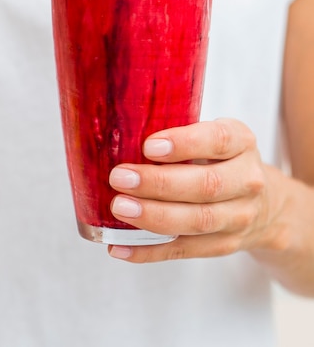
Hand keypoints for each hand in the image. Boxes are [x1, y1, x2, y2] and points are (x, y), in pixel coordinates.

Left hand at [107, 118, 282, 261]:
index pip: (218, 140)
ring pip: (198, 221)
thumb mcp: (212, 136)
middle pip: (205, 185)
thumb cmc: (221, 159)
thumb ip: (179, 135)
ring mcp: (239, 217)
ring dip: (154, 216)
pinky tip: (120, 246)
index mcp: (241, 142)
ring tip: (120, 207)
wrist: (265, 204)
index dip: (184, 143)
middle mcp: (246, 180)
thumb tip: (121, 136)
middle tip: (120, 178)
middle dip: (159, 183)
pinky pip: (184, 250)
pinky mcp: (223, 245)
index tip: (149, 146)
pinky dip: (149, 251)